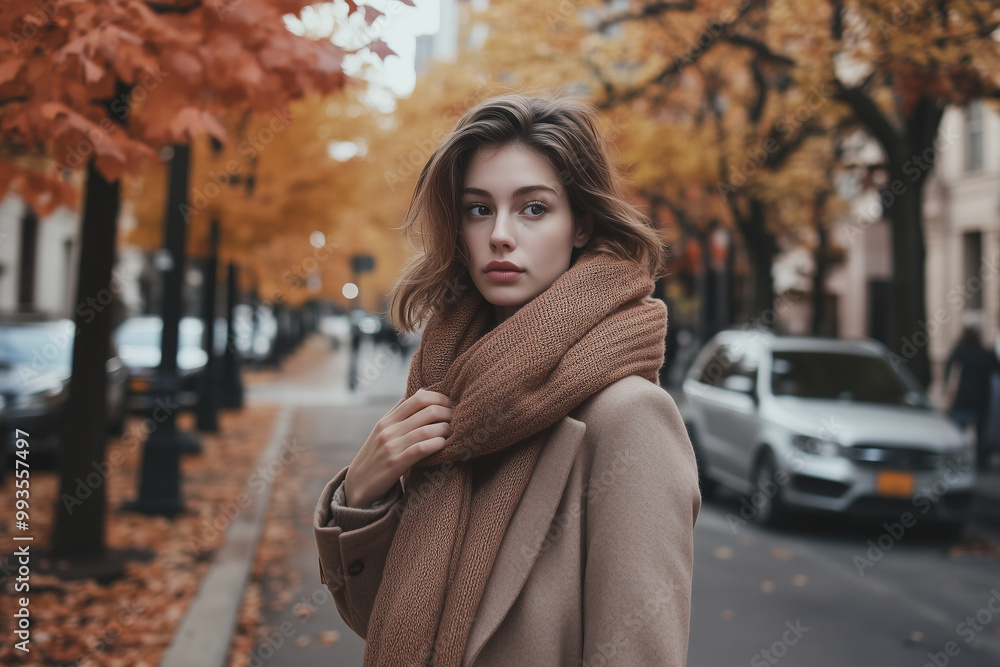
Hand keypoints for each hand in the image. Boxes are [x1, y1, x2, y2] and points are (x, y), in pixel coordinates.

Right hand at [344, 388, 452, 507]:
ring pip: (426, 430)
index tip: (449, 404)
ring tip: (451, 433)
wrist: (357, 484)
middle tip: (456, 419)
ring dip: (444, 429)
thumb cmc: (375, 456)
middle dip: (447, 413)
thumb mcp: (382, 431)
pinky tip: (443, 444)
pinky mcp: (395, 464)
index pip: (417, 398)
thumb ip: (399, 413)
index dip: (438, 398)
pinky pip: (420, 449)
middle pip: (426, 411)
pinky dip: (436, 444)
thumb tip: (421, 391)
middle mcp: (388, 430)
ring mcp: (391, 446)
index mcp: (387, 419)